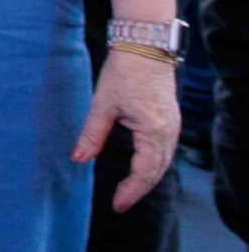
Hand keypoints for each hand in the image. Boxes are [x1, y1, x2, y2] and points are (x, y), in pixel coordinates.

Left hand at [75, 47, 180, 210]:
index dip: (131, 191)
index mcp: (153, 131)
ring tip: (128, 192)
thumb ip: (92, 134)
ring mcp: (172, 127)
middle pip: (156, 171)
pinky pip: (164, 151)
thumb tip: (78, 159)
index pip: (144, 172)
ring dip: (147, 178)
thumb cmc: (123, 72)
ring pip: (162, 162)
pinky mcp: (170, 120)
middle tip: (120, 204)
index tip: (118, 205)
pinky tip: (141, 169)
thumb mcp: (103, 104)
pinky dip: (153, 164)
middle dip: (139, 189)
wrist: (145, 46)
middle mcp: (168, 133)